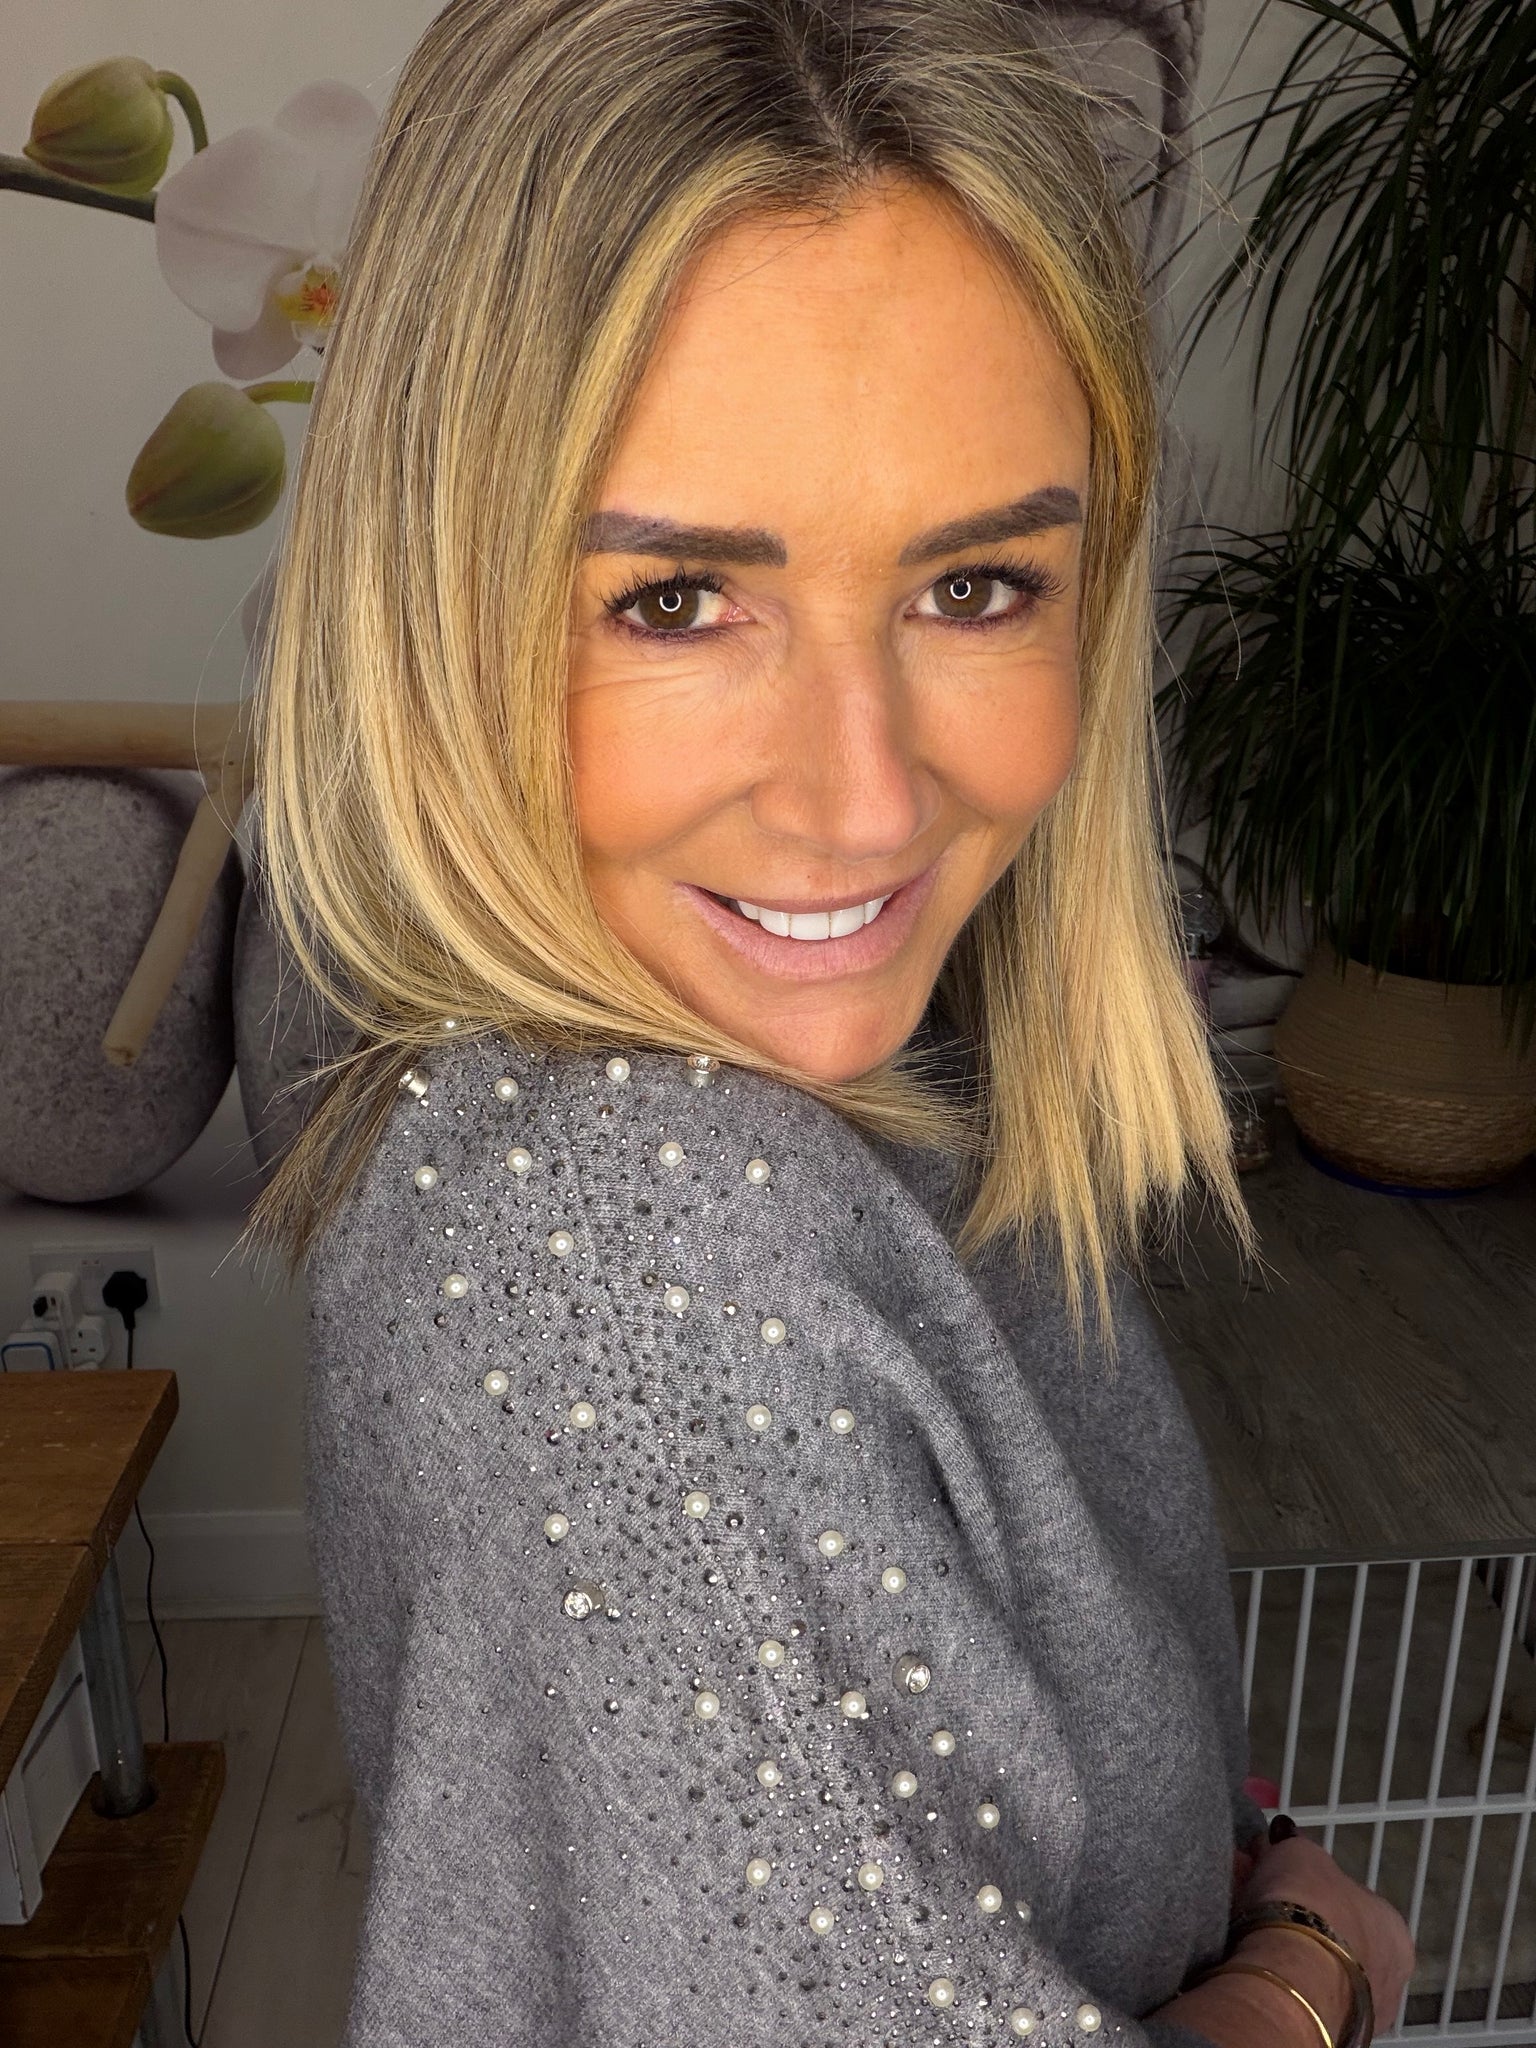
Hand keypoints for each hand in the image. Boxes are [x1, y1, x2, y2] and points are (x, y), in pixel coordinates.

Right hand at [1234, 1827, 1416, 2028]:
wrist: (1292, 1976)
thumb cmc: (1309, 1906)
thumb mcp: (1299, 1853)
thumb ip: (1295, 1849)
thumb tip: (1282, 1840)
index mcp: (1393, 1927)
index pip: (1351, 1900)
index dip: (1312, 1886)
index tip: (1281, 1878)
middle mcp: (1389, 1973)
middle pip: (1333, 1933)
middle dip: (1294, 1913)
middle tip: (1255, 1898)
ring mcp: (1363, 2010)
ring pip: (1314, 1964)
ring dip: (1283, 1943)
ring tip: (1242, 1923)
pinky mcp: (1331, 2032)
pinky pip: (1297, 1990)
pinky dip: (1276, 1973)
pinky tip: (1247, 1957)